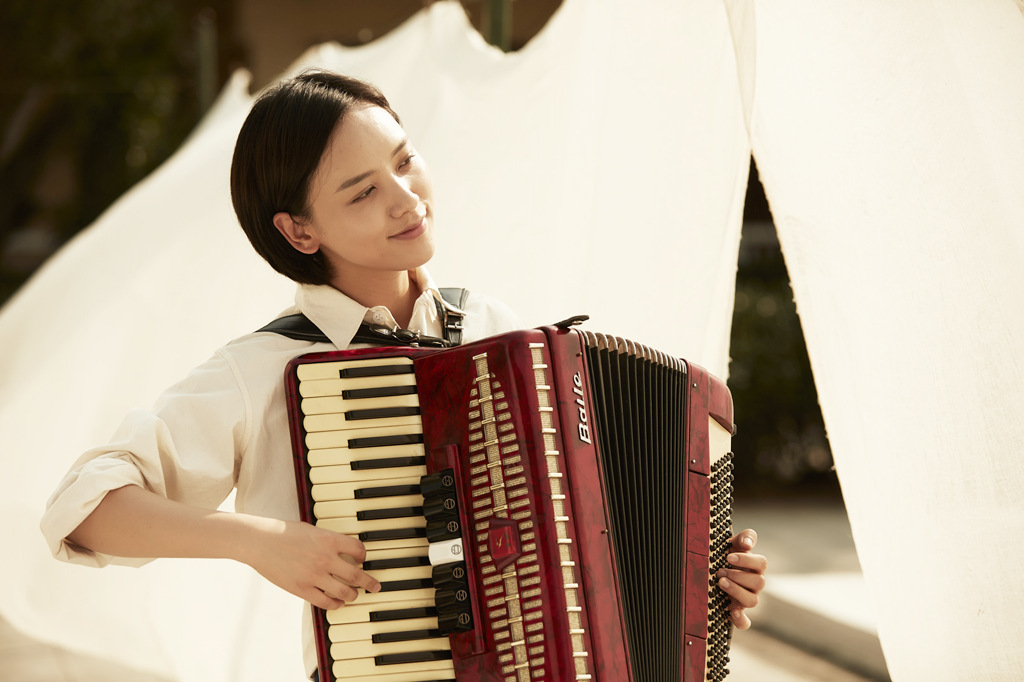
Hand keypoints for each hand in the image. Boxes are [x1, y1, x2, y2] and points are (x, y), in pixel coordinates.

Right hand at [242, 516, 381, 610]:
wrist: (260, 542)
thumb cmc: (283, 532)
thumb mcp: (311, 530)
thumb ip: (328, 541)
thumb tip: (342, 551)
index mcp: (329, 539)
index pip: (358, 550)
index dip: (363, 556)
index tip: (362, 559)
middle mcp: (325, 558)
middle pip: (357, 575)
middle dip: (370, 582)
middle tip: (376, 586)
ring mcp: (314, 575)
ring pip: (345, 592)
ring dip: (353, 595)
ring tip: (354, 595)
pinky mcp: (302, 589)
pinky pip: (326, 602)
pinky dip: (336, 604)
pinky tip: (337, 602)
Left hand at [716, 528, 766, 629]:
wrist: (712, 569)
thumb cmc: (725, 555)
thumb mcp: (733, 543)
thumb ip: (744, 537)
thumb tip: (748, 544)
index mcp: (755, 567)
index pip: (761, 563)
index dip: (746, 560)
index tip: (728, 556)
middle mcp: (754, 584)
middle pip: (758, 583)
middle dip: (738, 576)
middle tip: (720, 571)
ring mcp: (748, 598)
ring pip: (753, 601)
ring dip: (736, 591)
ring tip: (720, 583)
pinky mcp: (738, 612)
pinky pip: (745, 622)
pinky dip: (741, 620)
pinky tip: (732, 612)